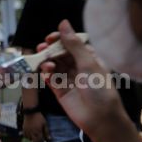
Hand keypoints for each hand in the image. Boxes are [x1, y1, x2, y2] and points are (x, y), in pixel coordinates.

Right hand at [22, 112, 49, 141]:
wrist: (30, 112)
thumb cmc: (39, 118)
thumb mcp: (45, 124)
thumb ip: (46, 132)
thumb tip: (49, 139)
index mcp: (38, 131)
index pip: (40, 141)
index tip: (43, 141)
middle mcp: (32, 133)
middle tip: (39, 140)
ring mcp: (27, 131)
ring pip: (29, 139)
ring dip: (32, 139)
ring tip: (35, 136)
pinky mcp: (24, 129)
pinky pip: (25, 136)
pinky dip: (28, 136)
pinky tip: (30, 134)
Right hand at [37, 20, 125, 135]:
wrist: (99, 118)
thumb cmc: (99, 89)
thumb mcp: (88, 63)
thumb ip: (73, 44)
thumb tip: (63, 23)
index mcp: (90, 57)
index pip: (72, 43)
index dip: (61, 38)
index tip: (50, 37)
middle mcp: (78, 66)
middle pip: (60, 53)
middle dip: (50, 50)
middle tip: (41, 48)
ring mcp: (68, 78)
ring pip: (53, 64)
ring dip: (46, 62)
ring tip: (45, 64)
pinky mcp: (59, 89)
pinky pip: (49, 77)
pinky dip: (45, 74)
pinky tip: (46, 74)